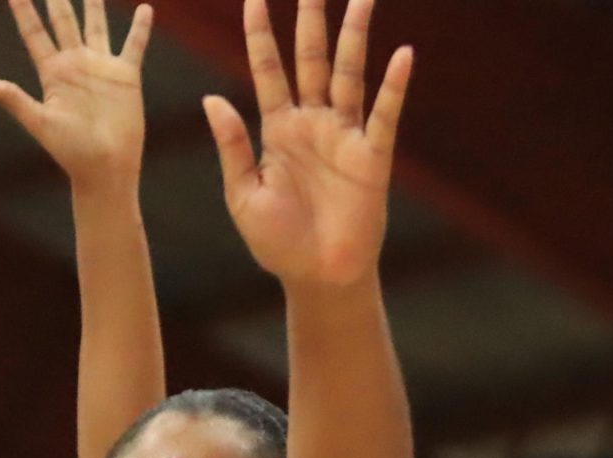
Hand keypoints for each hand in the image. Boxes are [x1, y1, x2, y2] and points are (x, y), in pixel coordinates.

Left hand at [0, 0, 153, 187]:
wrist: (105, 168)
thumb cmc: (71, 151)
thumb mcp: (39, 122)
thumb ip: (12, 99)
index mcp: (52, 74)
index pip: (34, 34)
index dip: (24, 11)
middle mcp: (75, 66)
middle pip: (63, 22)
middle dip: (57, 0)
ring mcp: (100, 68)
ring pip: (96, 27)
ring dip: (94, 6)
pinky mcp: (125, 76)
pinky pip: (134, 46)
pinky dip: (140, 29)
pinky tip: (145, 9)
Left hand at [204, 0, 409, 288]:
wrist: (317, 278)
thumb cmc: (277, 242)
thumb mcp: (243, 194)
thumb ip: (232, 146)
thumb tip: (211, 98)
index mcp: (277, 129)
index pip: (268, 69)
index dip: (260, 34)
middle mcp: (312, 123)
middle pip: (312, 59)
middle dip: (311, 20)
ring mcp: (344, 136)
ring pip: (349, 74)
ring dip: (355, 36)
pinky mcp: (372, 156)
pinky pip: (383, 115)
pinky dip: (393, 86)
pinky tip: (402, 54)